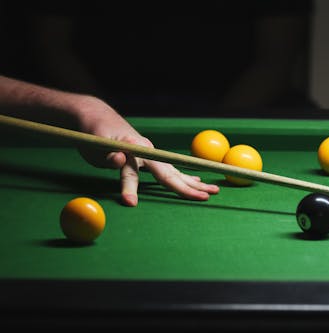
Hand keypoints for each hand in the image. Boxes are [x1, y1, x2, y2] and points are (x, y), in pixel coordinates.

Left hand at [75, 96, 218, 205]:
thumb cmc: (94, 132)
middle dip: (189, 187)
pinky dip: (184, 176)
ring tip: (214, 190)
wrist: (97, 116)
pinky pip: (170, 169)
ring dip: (194, 182)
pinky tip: (195, 180)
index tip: (130, 203)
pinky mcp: (150, 157)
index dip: (132, 188)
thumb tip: (119, 160)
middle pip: (170, 173)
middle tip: (207, 196)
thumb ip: (108, 156)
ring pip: (175, 171)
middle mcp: (147, 150)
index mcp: (134, 147)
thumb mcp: (95, 144)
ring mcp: (151, 153)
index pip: (136, 171)